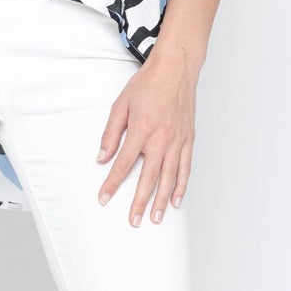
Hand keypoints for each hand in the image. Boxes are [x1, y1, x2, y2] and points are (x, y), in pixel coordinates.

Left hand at [95, 46, 198, 224]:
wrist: (176, 69)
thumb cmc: (147, 84)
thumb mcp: (121, 105)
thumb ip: (111, 133)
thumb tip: (101, 158)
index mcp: (142, 129)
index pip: (123, 164)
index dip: (112, 184)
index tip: (103, 199)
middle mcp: (162, 139)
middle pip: (149, 178)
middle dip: (139, 202)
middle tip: (133, 221)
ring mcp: (178, 141)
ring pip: (170, 178)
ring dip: (162, 201)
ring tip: (156, 219)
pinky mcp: (188, 139)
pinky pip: (185, 168)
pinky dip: (182, 186)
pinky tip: (177, 200)